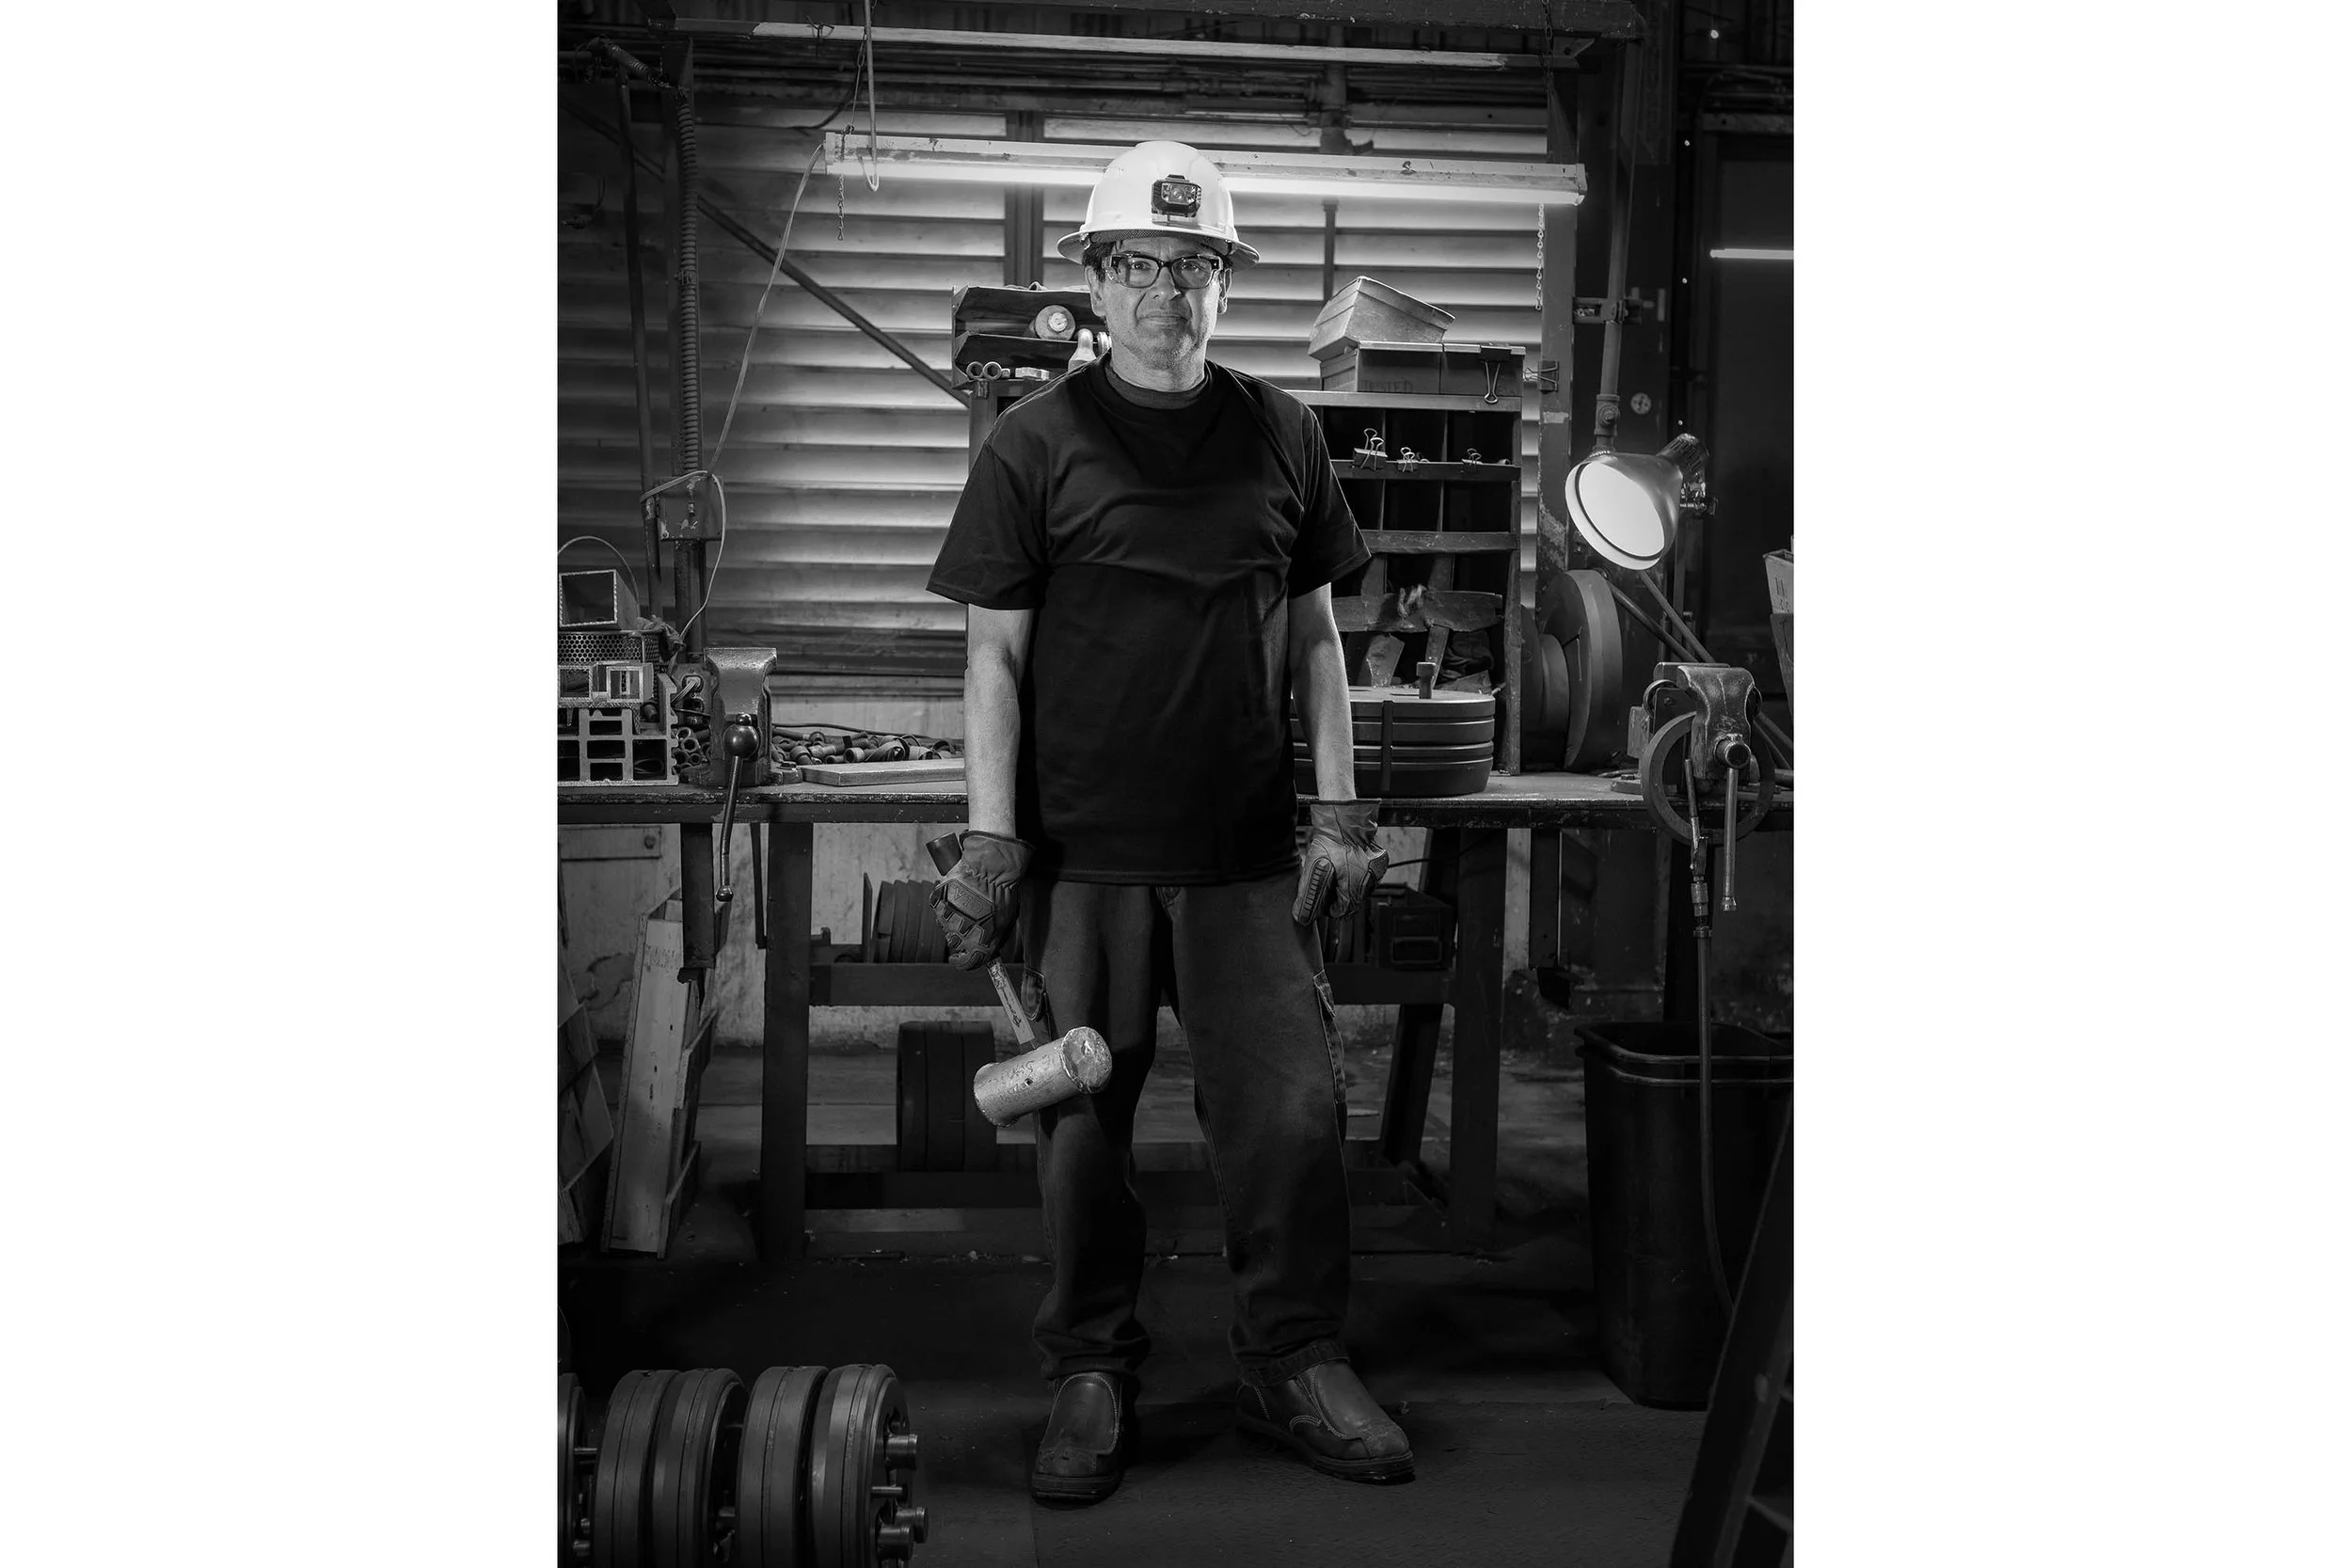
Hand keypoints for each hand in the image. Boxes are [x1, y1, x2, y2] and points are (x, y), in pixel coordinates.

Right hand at [929, 830, 1032, 969]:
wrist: (991, 869)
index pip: (965, 963)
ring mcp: (946, 918)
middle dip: (961, 937)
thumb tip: (988, 950)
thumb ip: (993, 940)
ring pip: (946, 927)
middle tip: (971, 922)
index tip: (959, 959)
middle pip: (955, 944)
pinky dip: (947, 905)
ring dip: (954, 920)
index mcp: (977, 943)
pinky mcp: (938, 902)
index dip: (962, 962)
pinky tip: (959, 896)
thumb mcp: (1005, 923)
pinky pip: (940, 910)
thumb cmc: (1002, 895)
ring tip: (967, 904)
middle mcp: (959, 935)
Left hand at [1292, 800, 1385, 924]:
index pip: (1341, 912)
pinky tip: (1345, 863)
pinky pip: (1367, 874)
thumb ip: (1308, 896)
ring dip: (1347, 884)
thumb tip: (1303, 917)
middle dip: (1337, 896)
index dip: (1327, 907)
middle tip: (1325, 883)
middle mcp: (1371, 883)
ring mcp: (1377, 871)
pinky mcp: (1380, 861)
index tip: (1320, 899)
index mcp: (1356, 889)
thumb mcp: (1313, 870)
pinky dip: (1356, 872)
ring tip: (1335, 871)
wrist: (1344, 818)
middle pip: (1351, 901)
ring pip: (1360, 888)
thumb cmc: (1330, 843)